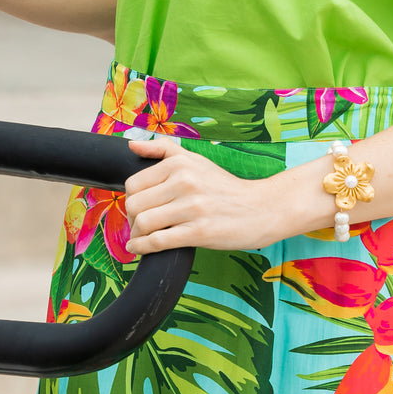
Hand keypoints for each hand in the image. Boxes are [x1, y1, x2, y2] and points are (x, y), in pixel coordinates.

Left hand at [123, 133, 298, 252]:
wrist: (262, 208)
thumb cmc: (226, 187)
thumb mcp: (197, 160)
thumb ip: (164, 149)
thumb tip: (132, 144)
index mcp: (180, 164)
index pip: (133, 183)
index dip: (131, 198)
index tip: (138, 207)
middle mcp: (184, 182)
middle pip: (134, 204)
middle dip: (131, 218)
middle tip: (139, 224)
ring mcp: (191, 208)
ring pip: (143, 223)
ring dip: (137, 235)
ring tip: (142, 237)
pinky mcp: (199, 232)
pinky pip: (157, 242)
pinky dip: (142, 247)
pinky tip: (139, 249)